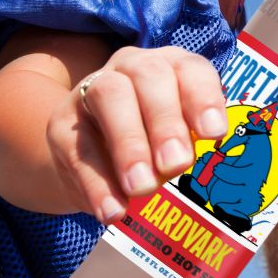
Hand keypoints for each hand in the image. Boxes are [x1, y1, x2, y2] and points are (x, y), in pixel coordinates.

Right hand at [46, 45, 228, 223]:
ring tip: (141, 188)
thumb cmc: (151, 143)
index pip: (191, 69)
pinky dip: (97, 183)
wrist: (87, 154)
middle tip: (176, 164)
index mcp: (172, 67)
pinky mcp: (62, 123)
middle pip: (149, 76)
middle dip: (166, 121)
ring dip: (130, 144)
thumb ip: (189, 148)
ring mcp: (92, 89)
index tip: (215, 134)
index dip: (204, 98)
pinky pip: (79, 147)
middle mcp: (133, 67)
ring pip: (110, 97)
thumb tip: (201, 179)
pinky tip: (113, 211)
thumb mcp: (176, 142)